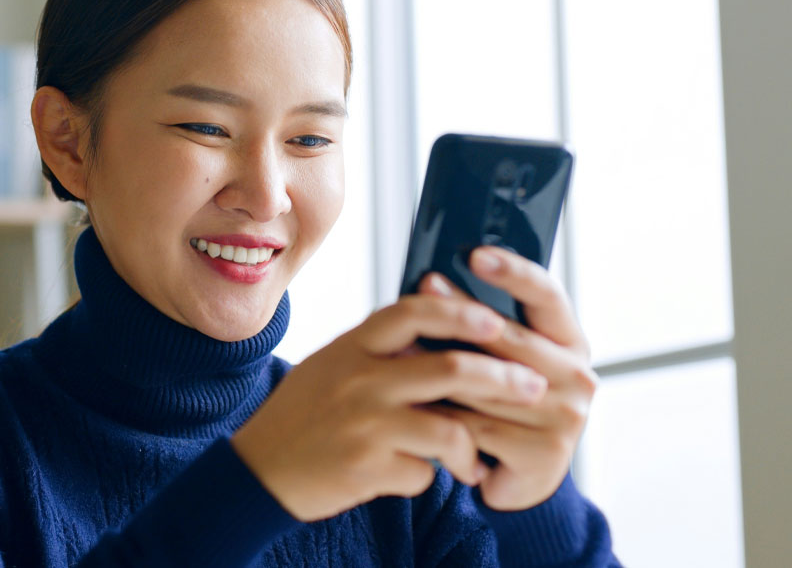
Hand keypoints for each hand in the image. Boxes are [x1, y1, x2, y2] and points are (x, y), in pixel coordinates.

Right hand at [229, 291, 549, 521]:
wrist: (258, 469)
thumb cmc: (302, 414)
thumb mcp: (331, 364)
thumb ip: (377, 349)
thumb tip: (436, 326)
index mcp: (352, 347)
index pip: (412, 313)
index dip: (459, 312)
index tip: (494, 320)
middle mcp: (359, 380)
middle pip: (449, 369)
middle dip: (502, 378)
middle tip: (533, 386)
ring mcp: (364, 424)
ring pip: (448, 428)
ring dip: (472, 446)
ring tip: (476, 458)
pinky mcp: (366, 467)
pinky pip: (423, 472)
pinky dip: (431, 477)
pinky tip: (424, 479)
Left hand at [418, 246, 597, 511]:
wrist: (511, 478)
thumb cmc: (498, 407)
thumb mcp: (499, 360)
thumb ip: (483, 325)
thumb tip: (434, 279)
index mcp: (570, 343)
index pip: (548, 296)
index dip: (514, 272)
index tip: (476, 254)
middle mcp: (578, 376)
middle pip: (509, 336)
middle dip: (460, 311)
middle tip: (424, 286)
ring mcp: (566, 417)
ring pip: (486, 383)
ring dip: (440, 368)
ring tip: (401, 349)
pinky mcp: (545, 455)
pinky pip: (476, 426)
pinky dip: (441, 417)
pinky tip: (414, 405)